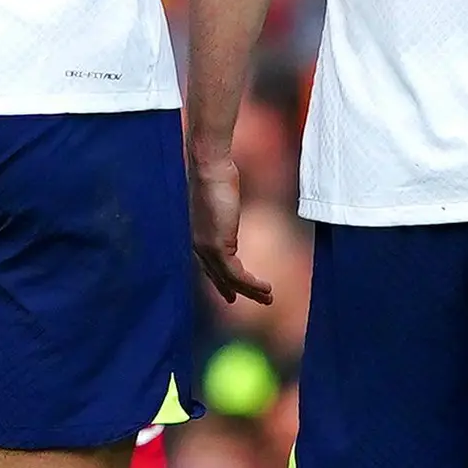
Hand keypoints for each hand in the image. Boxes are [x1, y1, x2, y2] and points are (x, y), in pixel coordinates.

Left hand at [190, 155, 270, 306]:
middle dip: (234, 290)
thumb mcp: (222, 200)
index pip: (209, 266)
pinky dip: (252, 283)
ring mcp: (207, 247)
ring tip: (268, 297)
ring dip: (251, 290)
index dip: (220, 281)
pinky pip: (236, 274)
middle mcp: (199, 245)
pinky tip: (265, 287)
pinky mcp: (217, 246)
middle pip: (218, 276)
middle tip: (249, 299)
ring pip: (229, 279)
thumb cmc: (217, 176)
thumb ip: (224, 212)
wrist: (210, 168)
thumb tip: (229, 209)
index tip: (230, 292)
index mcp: (199, 235)